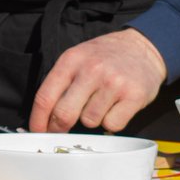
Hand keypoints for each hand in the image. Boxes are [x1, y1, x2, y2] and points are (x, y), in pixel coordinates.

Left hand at [29, 28, 166, 132]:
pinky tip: (116, 106)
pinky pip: (112, 125)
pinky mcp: (133, 96)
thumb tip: (45, 117)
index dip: (38, 119)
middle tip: (61, 130)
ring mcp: (113, 83)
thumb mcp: (78, 58)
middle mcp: (91, 70)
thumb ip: (62, 83)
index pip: (45, 96)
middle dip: (59, 127)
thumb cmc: (105, 56)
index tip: (37, 132)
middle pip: (64, 114)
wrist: (142, 47)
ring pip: (90, 122)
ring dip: (92, 119)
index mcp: (71, 60)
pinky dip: (112, 121)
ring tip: (101, 103)